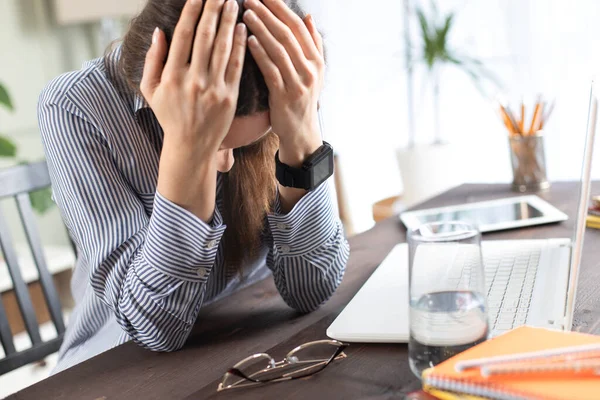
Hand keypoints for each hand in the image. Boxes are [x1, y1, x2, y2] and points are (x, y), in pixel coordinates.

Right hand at [141, 0, 246, 155]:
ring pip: (223, 49)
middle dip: (213, 11)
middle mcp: (193, 80)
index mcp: (172, 76)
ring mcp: (213, 89)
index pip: (183, 36)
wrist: (190, 146)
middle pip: (205, 37)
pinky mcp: (229, 98)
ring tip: (234, 3)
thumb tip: (159, 32)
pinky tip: (243, 30)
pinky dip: (240, 46)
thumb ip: (152, 60)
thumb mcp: (151, 90)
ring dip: (229, 23)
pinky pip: (236, 67)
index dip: (192, 13)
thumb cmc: (169, 116)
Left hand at [243, 0, 324, 166]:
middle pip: (287, 34)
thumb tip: (308, 16)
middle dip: (268, 14)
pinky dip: (260, 53)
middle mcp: (310, 69)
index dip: (281, 8)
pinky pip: (271, 70)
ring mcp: (299, 83)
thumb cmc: (301, 99)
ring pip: (279, 49)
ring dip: (261, 29)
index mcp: (316, 60)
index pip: (298, 27)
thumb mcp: (314, 72)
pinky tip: (247, 40)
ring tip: (246, 13)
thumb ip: (312, 44)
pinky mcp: (285, 96)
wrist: (301, 132)